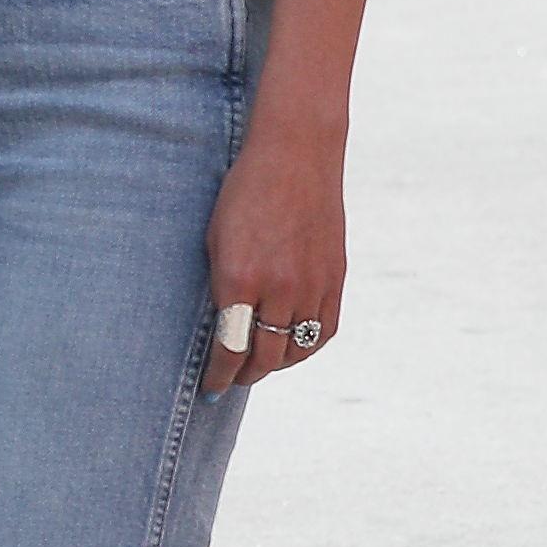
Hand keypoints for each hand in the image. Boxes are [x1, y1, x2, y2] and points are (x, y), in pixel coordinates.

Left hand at [201, 118, 344, 393]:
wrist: (296, 156)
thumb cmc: (244, 194)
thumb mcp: (217, 240)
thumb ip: (222, 286)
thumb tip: (223, 329)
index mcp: (240, 278)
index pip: (230, 348)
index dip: (219, 376)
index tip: (211, 390)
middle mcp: (279, 287)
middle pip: (264, 355)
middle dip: (244, 375)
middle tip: (231, 381)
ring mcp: (312, 284)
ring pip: (296, 348)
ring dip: (275, 363)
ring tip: (259, 364)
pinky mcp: (336, 278)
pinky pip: (323, 331)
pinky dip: (307, 346)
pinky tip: (292, 347)